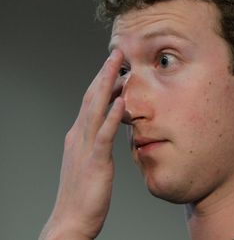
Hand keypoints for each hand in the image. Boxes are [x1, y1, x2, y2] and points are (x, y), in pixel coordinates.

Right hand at [39, 50, 124, 239]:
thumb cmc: (83, 191)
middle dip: (104, 73)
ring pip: (96, 109)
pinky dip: (112, 117)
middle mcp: (79, 135)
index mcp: (79, 134)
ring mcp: (85, 147)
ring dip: (107, 85)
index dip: (102, 80)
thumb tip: (108, 123)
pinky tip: (121, 102)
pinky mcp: (94, 161)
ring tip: (118, 65)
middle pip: (92, 97)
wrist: (70, 221)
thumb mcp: (88, 158)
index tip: (114, 65)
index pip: (91, 100)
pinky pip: (104, 135)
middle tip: (116, 53)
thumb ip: (96, 139)